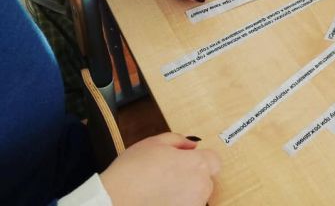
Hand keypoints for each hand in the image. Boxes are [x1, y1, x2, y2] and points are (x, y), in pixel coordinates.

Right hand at [100, 133, 219, 205]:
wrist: (113, 201)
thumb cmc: (132, 171)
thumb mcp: (155, 143)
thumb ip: (179, 140)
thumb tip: (192, 145)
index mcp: (197, 164)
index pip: (215, 161)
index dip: (202, 159)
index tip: (188, 161)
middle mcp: (199, 188)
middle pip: (206, 180)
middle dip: (193, 177)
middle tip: (171, 176)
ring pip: (197, 198)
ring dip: (186, 194)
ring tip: (163, 191)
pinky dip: (177, 205)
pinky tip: (161, 202)